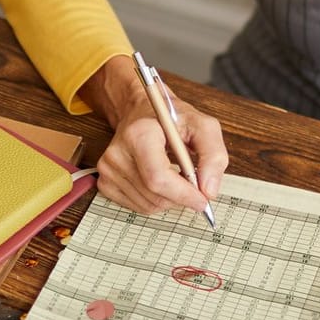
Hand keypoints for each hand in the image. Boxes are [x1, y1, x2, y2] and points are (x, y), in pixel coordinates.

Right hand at [79, 55, 227, 216]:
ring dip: (170, 199)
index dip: (183, 194)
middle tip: (194, 183)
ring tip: (175, 176)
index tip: (203, 199)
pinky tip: (160, 181)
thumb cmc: (170, 118)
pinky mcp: (105, 182)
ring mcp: (108, 170)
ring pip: (149, 205)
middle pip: (155, 195)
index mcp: (139, 134)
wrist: (140, 112)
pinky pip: (138, 207)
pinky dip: (156, 200)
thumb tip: (209, 190)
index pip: (158, 178)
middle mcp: (118, 153)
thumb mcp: (202, 126)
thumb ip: (213, 155)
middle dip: (181, 197)